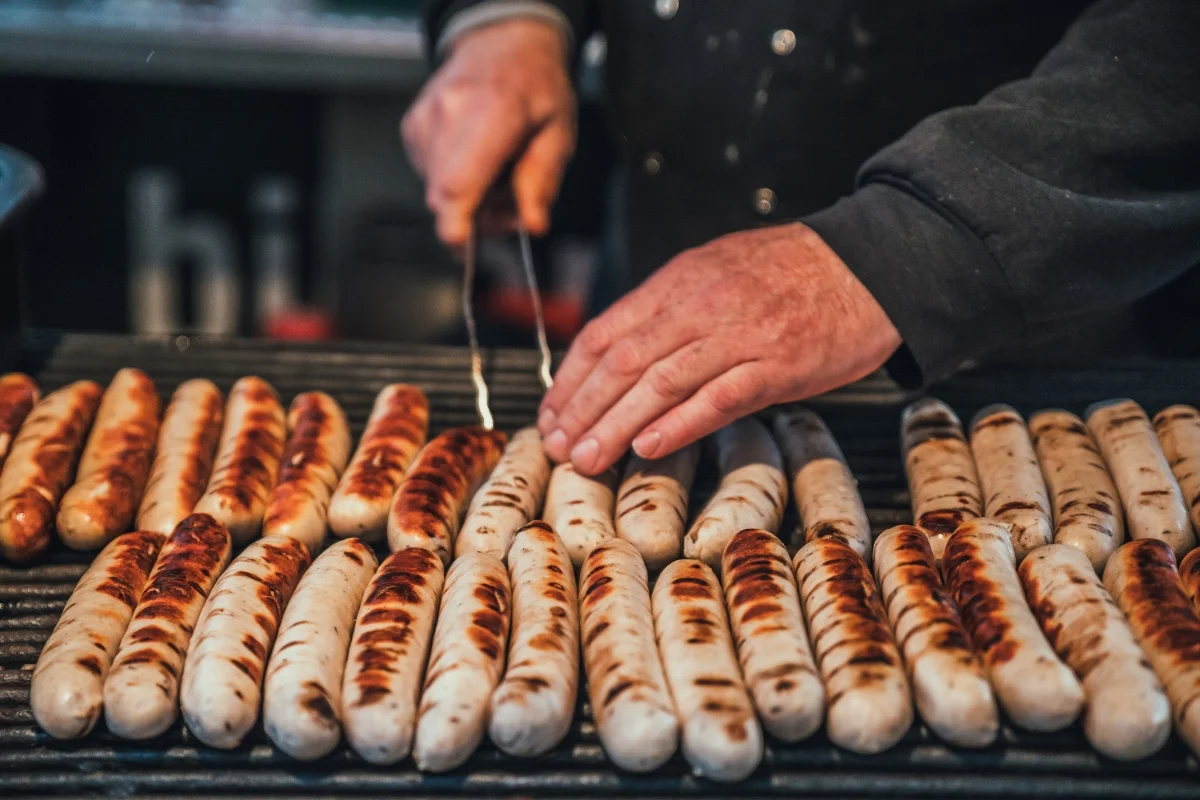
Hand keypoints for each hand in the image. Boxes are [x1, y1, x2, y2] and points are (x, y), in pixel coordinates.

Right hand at [401, 18, 576, 246]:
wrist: (500, 43)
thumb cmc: (534, 86)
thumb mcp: (558, 130)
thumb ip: (543, 179)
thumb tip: (533, 223)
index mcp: (492, 110)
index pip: (460, 179)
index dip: (456, 220)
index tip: (459, 244)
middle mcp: (449, 114)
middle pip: (447, 196)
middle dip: (479, 217)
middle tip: (513, 210)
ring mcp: (425, 121)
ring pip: (438, 191)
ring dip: (470, 199)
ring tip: (499, 177)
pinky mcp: (413, 129)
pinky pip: (431, 177)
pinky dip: (456, 181)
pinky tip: (477, 161)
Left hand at [537, 223, 901, 473]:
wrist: (869, 264)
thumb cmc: (791, 274)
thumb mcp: (717, 271)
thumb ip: (670, 309)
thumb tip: (621, 355)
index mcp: (679, 281)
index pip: (605, 332)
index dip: (571, 379)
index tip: (551, 413)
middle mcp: (701, 304)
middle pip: (623, 361)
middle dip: (583, 408)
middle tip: (558, 446)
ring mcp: (740, 334)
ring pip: (661, 382)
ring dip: (617, 424)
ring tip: (587, 459)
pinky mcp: (778, 363)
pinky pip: (719, 397)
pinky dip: (680, 424)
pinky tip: (649, 447)